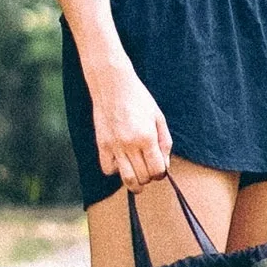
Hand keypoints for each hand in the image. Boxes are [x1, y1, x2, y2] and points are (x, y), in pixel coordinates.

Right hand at [86, 57, 172, 191]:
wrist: (112, 84)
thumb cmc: (138, 98)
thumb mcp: (158, 117)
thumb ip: (164, 142)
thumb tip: (164, 165)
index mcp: (147, 137)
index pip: (157, 170)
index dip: (161, 174)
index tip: (160, 169)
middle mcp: (130, 144)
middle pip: (143, 177)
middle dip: (149, 178)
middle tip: (149, 171)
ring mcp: (114, 145)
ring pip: (126, 178)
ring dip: (134, 183)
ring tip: (138, 180)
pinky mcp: (101, 144)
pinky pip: (108, 169)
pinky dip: (116, 170)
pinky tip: (121, 162)